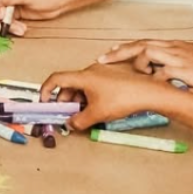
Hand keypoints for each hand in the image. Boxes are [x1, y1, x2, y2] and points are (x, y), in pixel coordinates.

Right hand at [41, 64, 166, 130]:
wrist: (148, 92)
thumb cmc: (124, 98)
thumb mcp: (97, 114)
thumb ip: (79, 120)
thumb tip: (71, 123)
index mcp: (84, 76)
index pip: (57, 79)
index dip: (46, 89)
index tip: (43, 100)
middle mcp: (91, 70)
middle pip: (70, 84)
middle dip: (65, 100)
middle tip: (67, 114)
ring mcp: (102, 72)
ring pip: (82, 85)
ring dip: (79, 99)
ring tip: (84, 114)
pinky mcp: (112, 76)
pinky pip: (94, 85)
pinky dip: (90, 96)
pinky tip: (97, 108)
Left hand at [99, 38, 192, 89]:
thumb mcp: (191, 57)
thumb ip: (175, 61)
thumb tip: (162, 69)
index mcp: (173, 45)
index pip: (144, 42)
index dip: (126, 47)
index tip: (110, 51)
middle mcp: (172, 49)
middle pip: (139, 45)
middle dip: (119, 52)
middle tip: (102, 58)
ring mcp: (177, 58)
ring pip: (147, 53)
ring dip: (137, 62)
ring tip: (134, 73)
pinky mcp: (184, 71)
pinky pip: (162, 73)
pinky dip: (153, 79)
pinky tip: (149, 86)